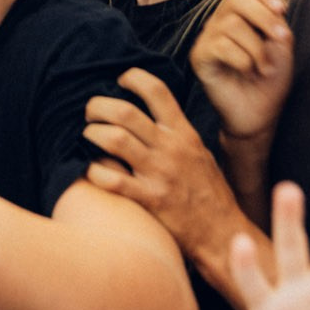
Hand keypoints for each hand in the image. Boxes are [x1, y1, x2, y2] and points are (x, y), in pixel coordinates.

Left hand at [83, 69, 242, 253]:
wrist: (222, 231)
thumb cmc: (210, 193)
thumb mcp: (200, 153)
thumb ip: (177, 134)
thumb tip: (153, 116)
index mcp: (183, 133)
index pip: (157, 91)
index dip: (133, 78)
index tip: (120, 81)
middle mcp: (170, 148)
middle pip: (125, 112)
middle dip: (98, 106)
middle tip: (91, 112)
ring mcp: (159, 173)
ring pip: (115, 140)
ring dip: (93, 134)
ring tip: (87, 136)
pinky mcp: (150, 199)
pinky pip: (113, 180)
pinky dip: (95, 172)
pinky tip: (91, 170)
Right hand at [189, 0, 292, 140]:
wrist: (262, 113)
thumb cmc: (272, 77)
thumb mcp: (279, 39)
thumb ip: (271, 9)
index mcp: (238, 13)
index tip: (282, 10)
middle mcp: (219, 22)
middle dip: (264, 17)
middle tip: (280, 39)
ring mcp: (207, 39)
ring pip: (232, 24)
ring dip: (257, 47)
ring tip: (265, 66)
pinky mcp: (200, 58)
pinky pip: (221, 46)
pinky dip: (243, 59)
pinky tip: (249, 71)